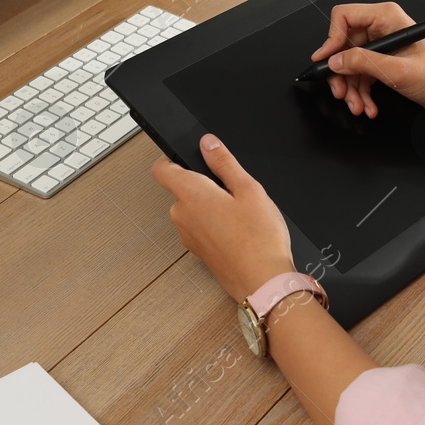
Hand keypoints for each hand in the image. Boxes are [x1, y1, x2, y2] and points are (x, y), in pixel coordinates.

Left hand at [150, 134, 294, 301]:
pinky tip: (237, 230)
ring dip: (209, 205)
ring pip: (192, 209)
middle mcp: (182, 216)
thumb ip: (224, 162)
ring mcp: (188, 236)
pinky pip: (199, 227)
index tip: (189, 156)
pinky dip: (213, 223)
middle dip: (202, 184)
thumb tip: (208, 143)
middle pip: (180, 188)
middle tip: (231, 189)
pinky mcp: (198, 251)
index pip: (161, 169)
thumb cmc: (258, 239)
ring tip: (239, 213)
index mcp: (191, 195)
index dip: (171, 158)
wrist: (263, 282)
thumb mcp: (249, 188)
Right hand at [310, 2, 424, 117]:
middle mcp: (384, 28)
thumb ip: (363, 63)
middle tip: (340, 91)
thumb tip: (335, 61)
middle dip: (341, 72)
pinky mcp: (386, 63)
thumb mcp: (398, 71)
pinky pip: (362, 74)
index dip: (331, 39)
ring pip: (350, 64)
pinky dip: (361, 92)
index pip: (344, 17)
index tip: (326, 61)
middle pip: (344, 45)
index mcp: (388, 18)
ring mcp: (384, 47)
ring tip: (357, 105)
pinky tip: (367, 105)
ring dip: (351, 88)